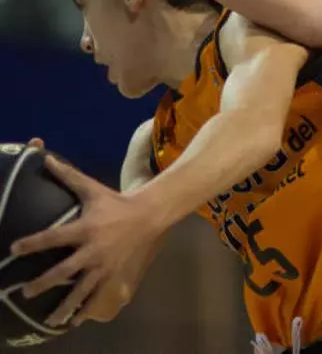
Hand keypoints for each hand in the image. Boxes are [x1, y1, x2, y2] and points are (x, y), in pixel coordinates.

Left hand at [10, 155, 164, 326]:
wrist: (149, 216)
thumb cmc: (116, 202)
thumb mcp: (92, 189)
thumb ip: (68, 176)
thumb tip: (45, 158)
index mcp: (85, 229)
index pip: (53, 237)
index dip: (33, 243)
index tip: (14, 249)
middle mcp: (94, 250)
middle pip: (65, 270)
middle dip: (44, 283)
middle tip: (26, 292)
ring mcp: (105, 265)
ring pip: (82, 289)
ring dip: (65, 306)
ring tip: (50, 319)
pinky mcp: (115, 274)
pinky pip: (99, 295)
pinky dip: (87, 309)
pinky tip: (75, 320)